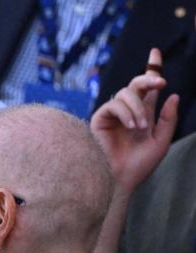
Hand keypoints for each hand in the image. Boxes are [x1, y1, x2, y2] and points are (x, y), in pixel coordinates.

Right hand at [90, 48, 178, 193]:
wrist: (120, 180)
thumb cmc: (139, 166)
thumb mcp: (161, 141)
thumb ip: (168, 119)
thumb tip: (172, 95)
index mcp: (143, 115)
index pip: (147, 89)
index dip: (151, 69)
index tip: (155, 53)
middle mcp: (128, 112)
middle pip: (136, 84)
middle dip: (149, 78)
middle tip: (161, 83)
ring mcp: (113, 115)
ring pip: (126, 93)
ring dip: (138, 108)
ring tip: (140, 127)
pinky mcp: (99, 119)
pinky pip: (114, 104)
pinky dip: (126, 113)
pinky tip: (130, 127)